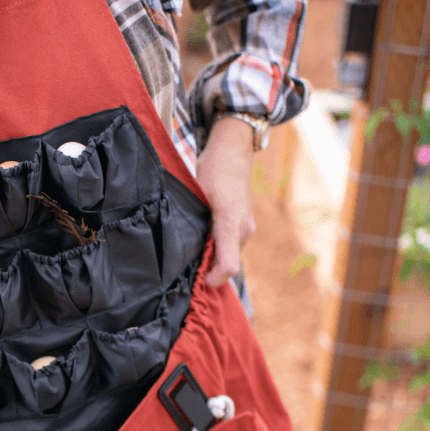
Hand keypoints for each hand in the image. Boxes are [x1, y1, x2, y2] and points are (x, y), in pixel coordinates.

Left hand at [196, 116, 255, 287]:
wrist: (232, 151)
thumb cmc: (214, 170)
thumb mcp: (199, 197)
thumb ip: (195, 226)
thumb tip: (185, 253)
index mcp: (232, 225)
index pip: (228, 267)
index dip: (212, 279)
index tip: (197, 279)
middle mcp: (243, 230)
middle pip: (226, 264)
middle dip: (208, 269)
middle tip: (185, 267)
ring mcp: (246, 228)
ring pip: (227, 255)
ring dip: (211, 258)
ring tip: (190, 251)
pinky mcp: (243, 224)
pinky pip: (229, 246)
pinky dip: (216, 249)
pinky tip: (200, 240)